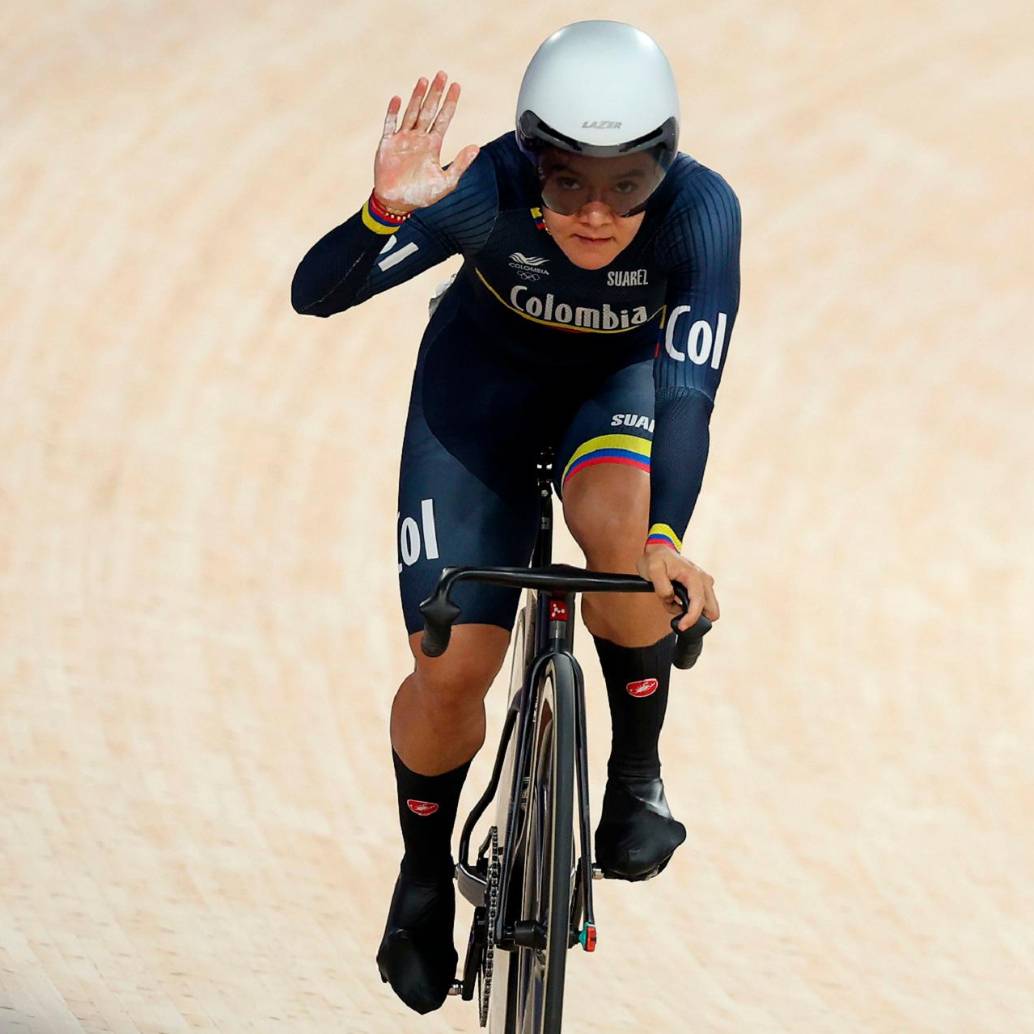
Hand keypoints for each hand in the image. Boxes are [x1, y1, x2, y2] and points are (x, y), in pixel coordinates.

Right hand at [374, 71, 479, 213]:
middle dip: (435, 93)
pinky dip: (393, 112)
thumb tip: (476, 147)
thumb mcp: (446, 182)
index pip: (443, 118)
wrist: (397, 204)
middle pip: (429, 110)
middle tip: (442, 74)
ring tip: (424, 80)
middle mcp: (419, 138)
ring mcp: (403, 139)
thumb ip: (460, 164)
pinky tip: (398, 99)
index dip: (450, 102)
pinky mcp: (387, 144)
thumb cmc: (422, 195)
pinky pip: (390, 124)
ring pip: (412, 112)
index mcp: (433, 145)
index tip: (457, 85)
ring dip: (417, 96)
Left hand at [636, 545, 719, 631]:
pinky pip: (700, 605)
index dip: (692, 618)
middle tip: (674, 608)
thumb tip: (671, 598)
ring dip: (689, 612)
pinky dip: (688, 608)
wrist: (659, 550)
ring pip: (707, 610)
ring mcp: (705, 584)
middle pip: (711, 610)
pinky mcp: (701, 588)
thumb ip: (662, 587)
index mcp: (694, 576)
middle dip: (693, 616)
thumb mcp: (653, 570)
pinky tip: (676, 598)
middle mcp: (704, 580)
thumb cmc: (656, 559)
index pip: (699, 603)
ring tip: (671, 600)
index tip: (682, 626)